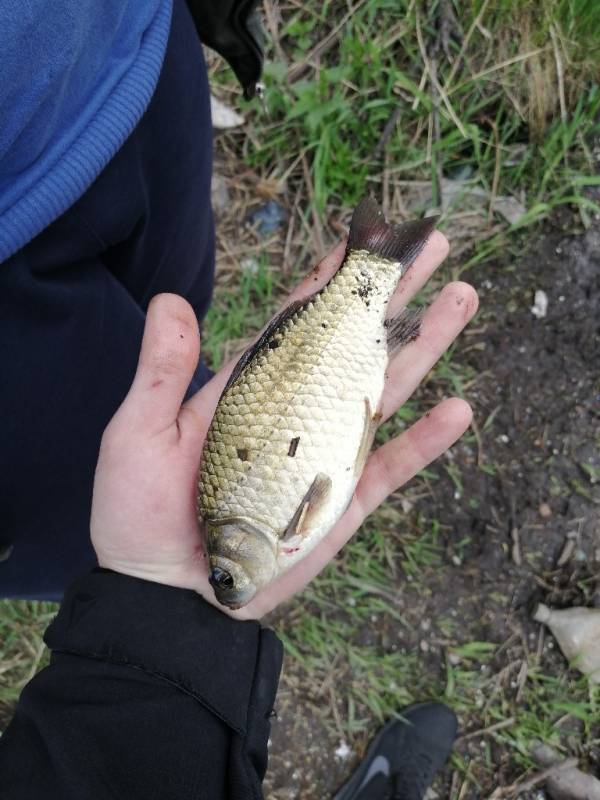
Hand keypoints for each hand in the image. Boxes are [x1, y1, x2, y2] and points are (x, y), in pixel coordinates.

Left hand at [91, 232, 477, 619]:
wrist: (165, 594)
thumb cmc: (139, 513)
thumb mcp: (138, 432)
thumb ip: (161, 371)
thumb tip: (172, 299)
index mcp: (249, 388)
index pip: (297, 321)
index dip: (330, 279)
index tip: (363, 238)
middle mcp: (295, 412)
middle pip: (354, 342)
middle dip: (392, 294)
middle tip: (433, 246)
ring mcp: (324, 454)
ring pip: (384, 391)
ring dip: (424, 345)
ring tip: (461, 297)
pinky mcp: (342, 502)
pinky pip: (391, 466)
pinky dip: (425, 441)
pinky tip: (459, 407)